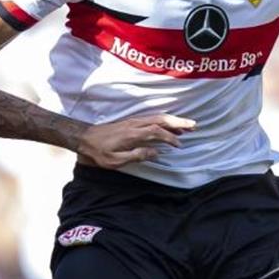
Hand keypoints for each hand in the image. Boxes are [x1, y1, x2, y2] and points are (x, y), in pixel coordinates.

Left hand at [76, 114, 195, 167]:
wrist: (84, 139)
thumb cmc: (99, 152)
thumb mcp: (116, 161)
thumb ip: (137, 156)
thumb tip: (156, 153)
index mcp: (132, 134)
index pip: (156, 132)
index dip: (170, 137)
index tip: (179, 145)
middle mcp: (135, 124)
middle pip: (161, 119)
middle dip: (178, 122)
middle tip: (194, 126)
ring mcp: (133, 121)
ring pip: (158, 117)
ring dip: (173, 121)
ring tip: (187, 126)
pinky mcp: (132, 122)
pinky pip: (152, 119)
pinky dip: (164, 121)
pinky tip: (170, 126)